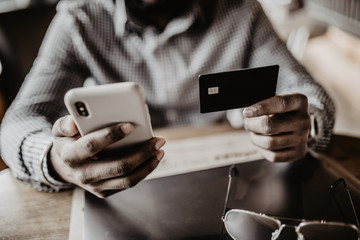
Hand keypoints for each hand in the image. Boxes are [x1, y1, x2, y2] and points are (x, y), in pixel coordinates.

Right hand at [49, 115, 164, 197]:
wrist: (64, 167)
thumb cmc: (68, 142)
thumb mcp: (61, 129)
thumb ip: (66, 123)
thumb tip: (74, 122)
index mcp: (70, 156)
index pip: (92, 146)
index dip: (111, 135)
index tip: (131, 125)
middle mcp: (83, 175)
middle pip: (118, 166)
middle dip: (142, 152)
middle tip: (158, 140)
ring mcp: (95, 186)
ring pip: (128, 179)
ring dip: (148, 164)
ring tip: (160, 150)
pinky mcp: (105, 192)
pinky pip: (128, 183)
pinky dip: (144, 170)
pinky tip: (153, 157)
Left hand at [243, 93, 310, 161]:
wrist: (294, 123)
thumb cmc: (279, 110)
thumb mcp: (274, 99)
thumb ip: (263, 103)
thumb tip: (248, 114)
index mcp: (299, 101)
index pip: (281, 103)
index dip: (261, 108)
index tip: (247, 113)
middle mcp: (304, 120)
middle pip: (270, 126)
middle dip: (252, 125)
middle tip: (247, 123)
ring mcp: (303, 137)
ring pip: (270, 143)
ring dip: (256, 139)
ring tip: (254, 133)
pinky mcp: (299, 152)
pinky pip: (274, 156)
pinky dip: (263, 151)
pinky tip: (263, 142)